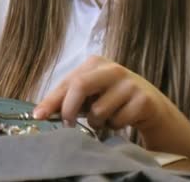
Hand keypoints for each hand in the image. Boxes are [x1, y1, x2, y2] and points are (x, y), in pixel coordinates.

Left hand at [33, 55, 170, 131]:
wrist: (152, 107)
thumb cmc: (112, 100)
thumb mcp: (89, 95)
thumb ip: (67, 99)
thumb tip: (40, 113)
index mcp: (95, 63)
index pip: (67, 81)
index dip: (51, 100)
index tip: (38, 116)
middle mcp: (112, 69)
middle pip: (80, 86)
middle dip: (68, 109)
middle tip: (67, 125)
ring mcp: (130, 83)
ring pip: (98, 110)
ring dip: (96, 122)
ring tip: (105, 119)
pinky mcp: (143, 100)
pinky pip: (117, 121)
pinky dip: (114, 126)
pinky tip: (121, 120)